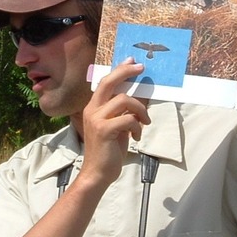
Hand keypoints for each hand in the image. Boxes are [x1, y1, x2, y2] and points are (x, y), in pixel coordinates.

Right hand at [79, 58, 149, 186]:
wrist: (97, 173)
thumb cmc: (108, 151)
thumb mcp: (118, 127)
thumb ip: (124, 112)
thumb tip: (142, 97)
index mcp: (93, 108)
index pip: (105, 82)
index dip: (119, 70)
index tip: (132, 62)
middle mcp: (92, 110)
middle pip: (109, 82)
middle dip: (126, 72)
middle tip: (142, 68)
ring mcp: (97, 119)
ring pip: (124, 100)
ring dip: (140, 110)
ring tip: (144, 122)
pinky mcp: (104, 129)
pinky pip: (129, 118)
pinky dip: (137, 126)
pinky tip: (136, 136)